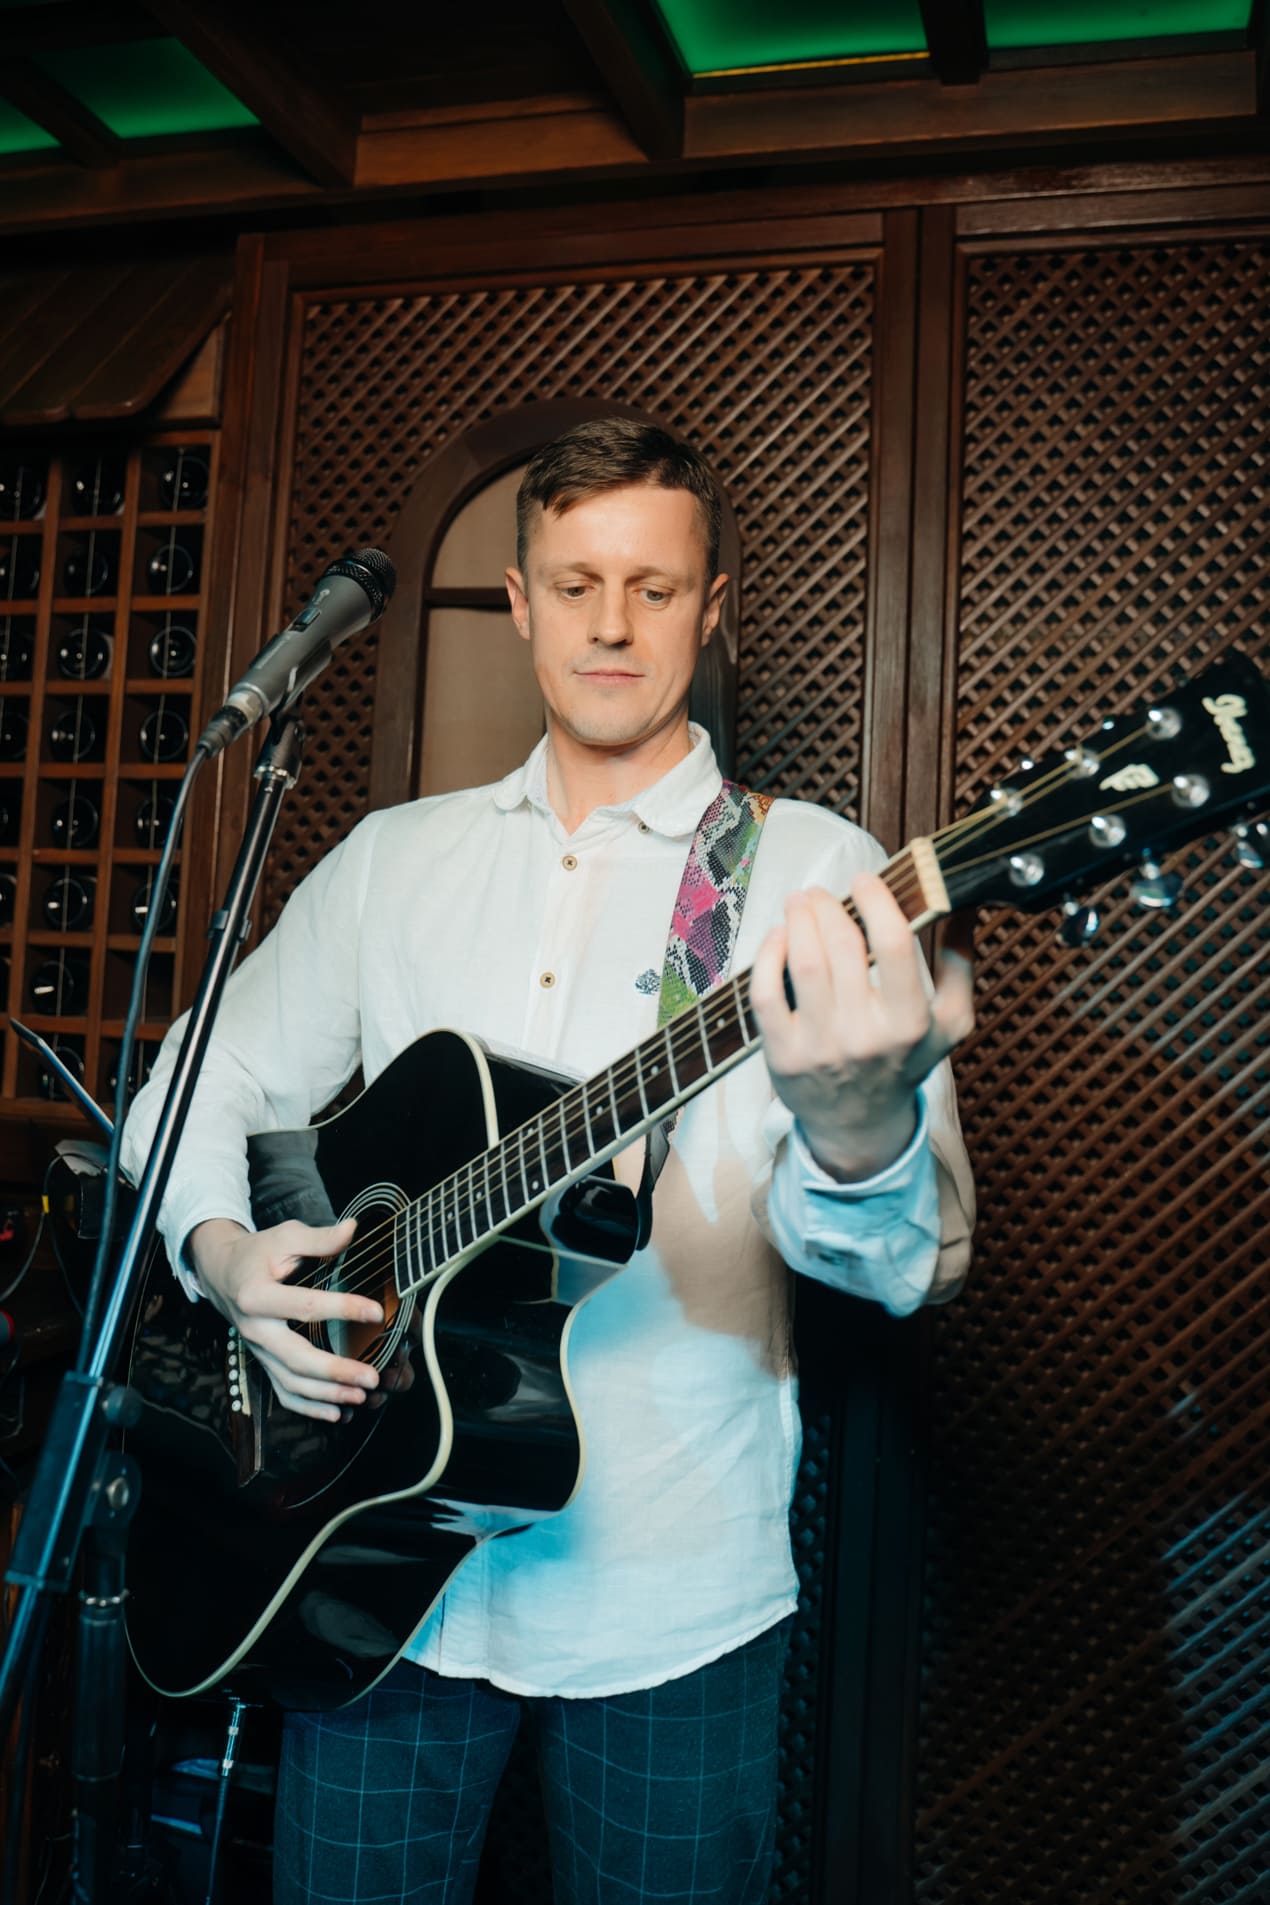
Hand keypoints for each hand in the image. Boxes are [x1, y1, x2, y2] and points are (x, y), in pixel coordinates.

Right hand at [189, 1216, 382, 1421]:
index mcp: (257, 1295)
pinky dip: (309, 1407)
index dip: (342, 1308)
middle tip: (371, 1377)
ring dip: (326, 1394)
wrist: (221, 1273)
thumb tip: (353, 1229)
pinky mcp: (261, 1361)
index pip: (305, 1306)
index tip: (376, 1311)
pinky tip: (337, 1413)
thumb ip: (318, 1238)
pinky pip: (282, 1391)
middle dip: (335, 1371)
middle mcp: (255, 1329)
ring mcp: (257, 1350)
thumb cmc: (257, 1254)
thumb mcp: (284, 1237)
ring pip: (290, 1382)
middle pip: (295, 1358)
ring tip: (361, 1396)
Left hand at [749, 875, 973, 1179]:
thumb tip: (963, 903)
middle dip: (828, 906)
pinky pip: (765, 993)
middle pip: (841, 947)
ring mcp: (820, 1046)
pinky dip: (768, 955)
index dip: (877, 902)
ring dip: (797, 920)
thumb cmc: (903, 1062)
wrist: (860, 1124)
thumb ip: (960, 964)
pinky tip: (778, 938)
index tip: (865, 880)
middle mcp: (865, 1036)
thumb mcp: (949, 1023)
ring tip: (799, 904)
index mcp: (910, 1023)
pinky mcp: (782, 1054)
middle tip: (821, 892)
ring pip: (802, 963)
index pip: (895, 945)